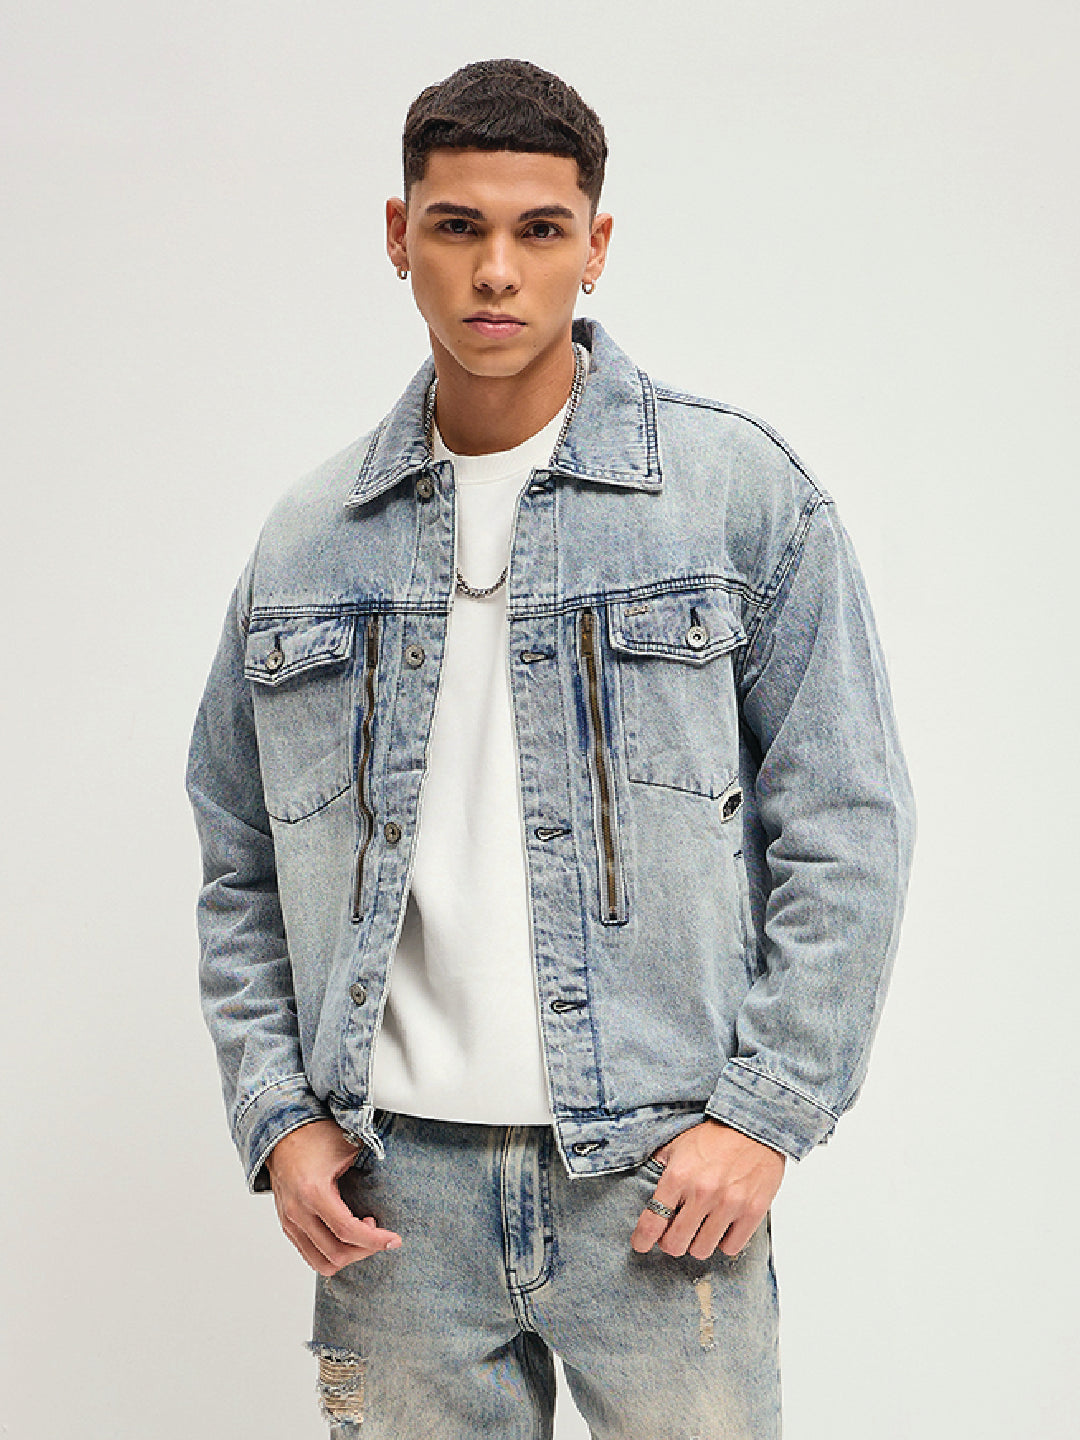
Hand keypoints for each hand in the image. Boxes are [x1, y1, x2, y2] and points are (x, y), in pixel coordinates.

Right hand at [265, 1119, 402, 1275]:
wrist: (282, 1133)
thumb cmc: (315, 1136)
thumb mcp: (348, 1147)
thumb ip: (370, 1168)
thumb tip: (395, 1186)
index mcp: (313, 1192)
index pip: (347, 1230)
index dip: (375, 1240)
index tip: (394, 1240)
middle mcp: (298, 1212)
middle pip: (337, 1253)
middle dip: (365, 1249)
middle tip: (379, 1233)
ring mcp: (290, 1221)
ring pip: (322, 1262)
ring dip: (348, 1256)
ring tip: (361, 1233)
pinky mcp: (287, 1225)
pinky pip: (310, 1255)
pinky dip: (332, 1253)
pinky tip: (345, 1233)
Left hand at [630, 1119, 784, 1260]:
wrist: (755, 1124)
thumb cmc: (715, 1134)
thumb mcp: (677, 1144)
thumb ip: (659, 1168)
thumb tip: (643, 1188)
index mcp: (678, 1175)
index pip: (652, 1222)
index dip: (642, 1239)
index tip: (641, 1244)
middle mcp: (702, 1192)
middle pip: (675, 1243)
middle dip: (670, 1242)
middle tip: (674, 1234)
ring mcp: (729, 1203)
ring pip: (702, 1250)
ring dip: (697, 1243)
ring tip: (700, 1229)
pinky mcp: (753, 1211)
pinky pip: (731, 1247)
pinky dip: (724, 1241)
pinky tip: (722, 1227)